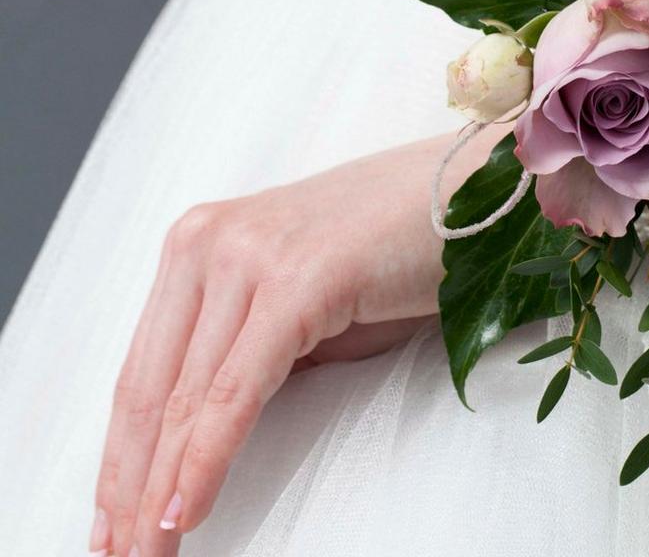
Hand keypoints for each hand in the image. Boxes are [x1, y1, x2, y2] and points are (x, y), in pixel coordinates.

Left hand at [89, 129, 500, 555]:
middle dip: (130, 482)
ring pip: (185, 396)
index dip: (122, 451)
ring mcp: (248, 255)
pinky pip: (235, 391)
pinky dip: (207, 458)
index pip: (144, 367)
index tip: (115, 513)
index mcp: (202, 243)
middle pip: (150, 387)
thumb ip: (251, 353)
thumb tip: (211, 431)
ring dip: (160, 486)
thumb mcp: (302, 302)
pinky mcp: (293, 281)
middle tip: (118, 554)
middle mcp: (210, 242)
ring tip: (147, 553)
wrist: (467, 194)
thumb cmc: (392, 250)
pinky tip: (187, 509)